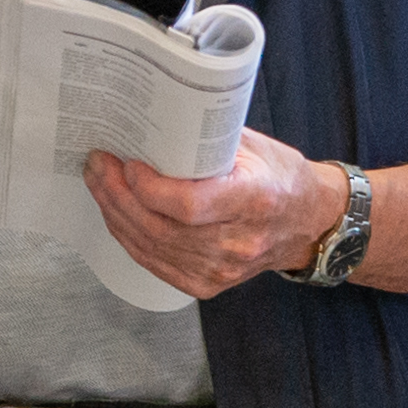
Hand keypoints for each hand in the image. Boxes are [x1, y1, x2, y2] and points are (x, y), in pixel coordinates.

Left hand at [86, 126, 341, 303]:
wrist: (308, 223)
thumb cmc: (282, 179)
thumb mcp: (255, 147)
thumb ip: (208, 139)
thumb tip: (156, 123)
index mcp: (255, 201)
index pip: (189, 205)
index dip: (150, 188)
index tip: (129, 164)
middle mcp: (238, 242)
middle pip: (160, 227)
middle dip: (118, 194)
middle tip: (99, 166)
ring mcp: (222, 269)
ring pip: (150, 246)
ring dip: (116, 213)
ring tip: (100, 184)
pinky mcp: (207, 284)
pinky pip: (155, 263)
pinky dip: (129, 237)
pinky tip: (118, 214)